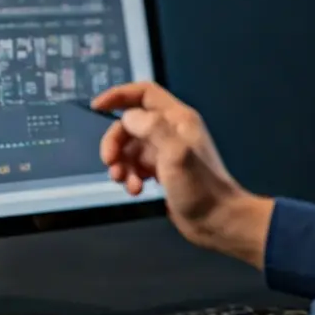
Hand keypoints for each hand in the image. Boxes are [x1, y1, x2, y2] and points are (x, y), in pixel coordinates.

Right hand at [94, 81, 272, 266]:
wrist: (217, 221)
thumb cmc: (200, 188)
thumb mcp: (175, 153)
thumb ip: (151, 128)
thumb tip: (127, 117)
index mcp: (177, 119)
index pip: (144, 93)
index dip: (119, 95)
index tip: (98, 106)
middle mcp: (171, 131)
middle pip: (130, 124)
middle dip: (115, 141)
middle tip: (110, 162)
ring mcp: (165, 152)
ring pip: (130, 147)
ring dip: (121, 163)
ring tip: (124, 181)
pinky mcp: (162, 172)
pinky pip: (135, 166)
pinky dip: (130, 176)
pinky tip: (135, 190)